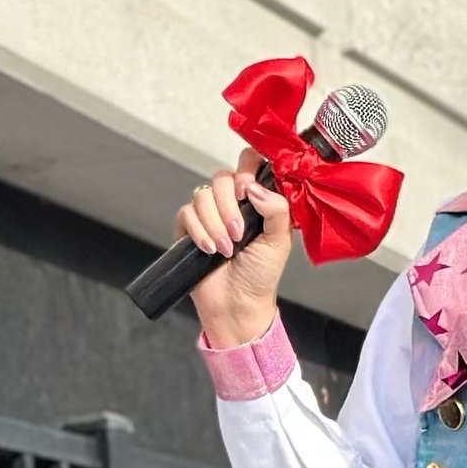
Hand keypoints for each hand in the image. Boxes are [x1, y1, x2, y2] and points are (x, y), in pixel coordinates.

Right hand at [175, 147, 293, 346]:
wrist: (237, 304)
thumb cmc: (261, 276)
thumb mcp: (279, 241)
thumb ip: (277, 209)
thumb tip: (255, 187)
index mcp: (258, 199)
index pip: (250, 163)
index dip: (246, 170)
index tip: (247, 191)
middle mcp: (233, 202)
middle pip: (222, 177)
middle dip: (229, 206)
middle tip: (239, 232)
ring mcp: (210, 213)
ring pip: (203, 195)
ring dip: (215, 224)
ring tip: (226, 249)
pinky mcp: (189, 227)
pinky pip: (187, 213)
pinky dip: (199, 231)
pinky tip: (209, 249)